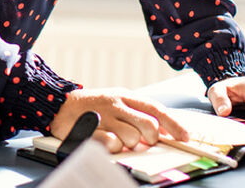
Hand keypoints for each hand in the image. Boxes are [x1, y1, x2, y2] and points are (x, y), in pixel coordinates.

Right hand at [50, 88, 189, 153]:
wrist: (59, 105)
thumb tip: (161, 130)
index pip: (156, 109)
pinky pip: (113, 144)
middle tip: (141, 141)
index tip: (185, 137)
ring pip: (133, 138)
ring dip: (129, 144)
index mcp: (125, 96)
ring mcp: (105, 116)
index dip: (173, 124)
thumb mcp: (116, 102)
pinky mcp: (92, 129)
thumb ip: (137, 113)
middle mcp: (117, 104)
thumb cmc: (92, 107)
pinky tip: (108, 141)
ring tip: (118, 139)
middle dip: (150, 138)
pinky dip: (114, 147)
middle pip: (149, 125)